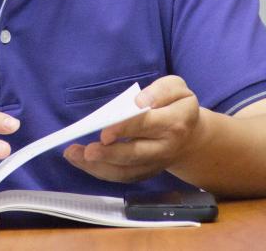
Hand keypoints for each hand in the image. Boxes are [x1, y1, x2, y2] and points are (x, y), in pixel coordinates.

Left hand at [63, 75, 201, 182]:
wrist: (191, 137)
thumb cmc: (177, 106)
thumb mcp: (177, 88)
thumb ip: (160, 90)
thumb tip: (140, 101)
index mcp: (175, 122)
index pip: (147, 125)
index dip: (126, 128)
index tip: (105, 131)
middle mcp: (165, 147)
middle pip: (135, 154)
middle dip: (109, 154)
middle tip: (87, 151)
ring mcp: (154, 164)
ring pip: (126, 170)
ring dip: (98, 166)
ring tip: (74, 155)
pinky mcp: (145, 172)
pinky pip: (122, 176)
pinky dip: (100, 171)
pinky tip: (81, 161)